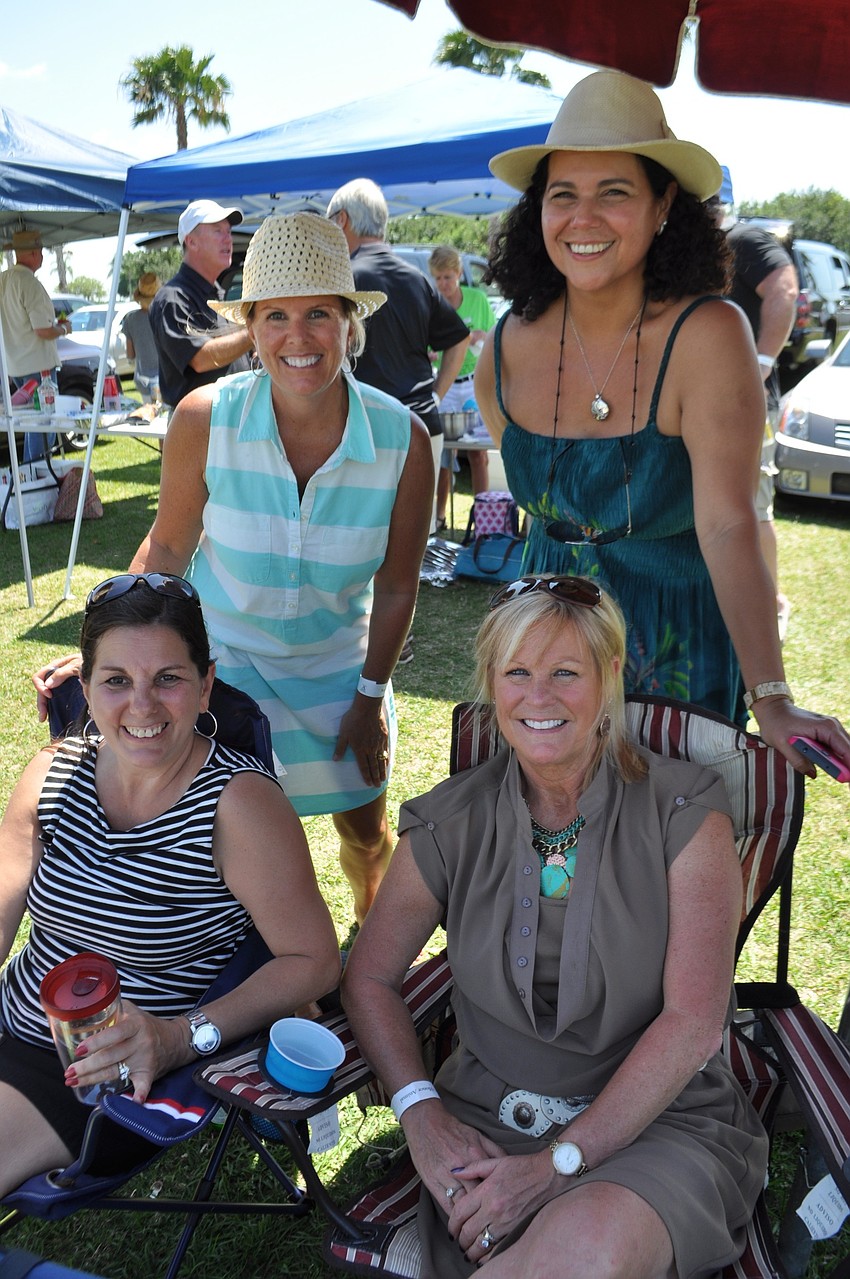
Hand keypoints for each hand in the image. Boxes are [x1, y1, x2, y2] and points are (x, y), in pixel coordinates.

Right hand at [33, 652, 82, 721]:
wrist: (102, 667)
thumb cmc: (89, 663)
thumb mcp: (77, 665)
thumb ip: (63, 672)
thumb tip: (48, 685)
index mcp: (55, 667)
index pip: (39, 677)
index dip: (41, 687)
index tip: (49, 695)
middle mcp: (55, 675)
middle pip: (41, 689)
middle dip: (41, 703)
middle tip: (43, 716)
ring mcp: (61, 683)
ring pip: (46, 695)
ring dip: (44, 707)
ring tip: (44, 718)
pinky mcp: (66, 689)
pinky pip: (55, 698)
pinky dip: (52, 707)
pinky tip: (52, 715)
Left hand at [62, 1001, 184, 1103]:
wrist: (175, 1040)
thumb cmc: (148, 1025)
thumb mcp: (134, 1012)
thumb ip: (115, 1008)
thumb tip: (90, 1006)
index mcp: (136, 1025)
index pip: (114, 1034)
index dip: (96, 1042)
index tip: (79, 1049)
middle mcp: (140, 1043)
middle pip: (110, 1056)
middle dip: (87, 1066)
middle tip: (69, 1072)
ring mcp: (145, 1060)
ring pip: (115, 1072)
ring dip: (93, 1079)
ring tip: (73, 1082)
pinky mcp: (149, 1074)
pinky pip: (144, 1086)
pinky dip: (140, 1094)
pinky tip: (134, 1101)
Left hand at [333, 697, 389, 785]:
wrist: (367, 708)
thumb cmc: (352, 720)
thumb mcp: (343, 734)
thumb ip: (340, 748)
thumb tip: (335, 760)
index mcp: (360, 749)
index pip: (364, 766)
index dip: (366, 776)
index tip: (368, 784)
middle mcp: (370, 749)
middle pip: (374, 766)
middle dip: (375, 777)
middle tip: (377, 786)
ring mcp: (379, 744)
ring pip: (381, 760)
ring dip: (382, 771)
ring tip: (383, 779)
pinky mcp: (384, 737)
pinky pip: (386, 751)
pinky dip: (386, 759)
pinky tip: (387, 763)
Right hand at [401, 1101, 505, 1214]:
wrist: (426, 1122)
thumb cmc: (453, 1129)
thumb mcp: (478, 1136)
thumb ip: (494, 1151)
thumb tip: (509, 1166)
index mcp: (475, 1154)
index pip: (491, 1182)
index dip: (497, 1196)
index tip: (502, 1205)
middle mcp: (462, 1166)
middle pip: (478, 1195)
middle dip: (485, 1209)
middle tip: (491, 1221)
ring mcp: (446, 1175)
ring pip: (462, 1204)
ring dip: (469, 1217)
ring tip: (476, 1226)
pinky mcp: (432, 1181)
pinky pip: (446, 1204)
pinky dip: (454, 1215)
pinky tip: (459, 1221)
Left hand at [447, 1150, 558, 1263]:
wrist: (547, 1175)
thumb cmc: (522, 1167)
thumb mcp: (495, 1162)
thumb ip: (472, 1168)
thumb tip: (454, 1171)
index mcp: (486, 1191)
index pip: (460, 1213)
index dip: (451, 1224)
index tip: (450, 1228)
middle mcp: (494, 1209)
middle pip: (467, 1231)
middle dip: (459, 1239)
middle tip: (457, 1241)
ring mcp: (505, 1222)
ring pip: (480, 1244)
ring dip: (470, 1250)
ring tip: (467, 1251)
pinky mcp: (514, 1229)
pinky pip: (496, 1248)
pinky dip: (487, 1255)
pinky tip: (483, 1256)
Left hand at [752, 698, 849, 775]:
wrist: (774, 710)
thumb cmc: (776, 724)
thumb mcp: (781, 744)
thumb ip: (797, 760)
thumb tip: (812, 774)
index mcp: (825, 727)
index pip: (846, 750)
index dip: (849, 766)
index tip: (848, 780)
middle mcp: (832, 726)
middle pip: (849, 750)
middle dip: (848, 767)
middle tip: (845, 781)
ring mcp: (831, 728)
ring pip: (846, 749)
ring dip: (844, 763)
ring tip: (842, 777)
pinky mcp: (828, 733)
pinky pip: (838, 748)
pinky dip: (839, 759)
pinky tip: (836, 769)